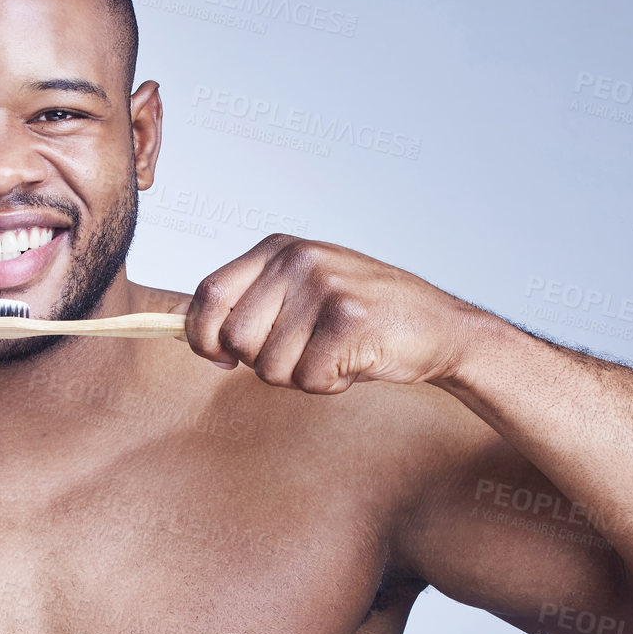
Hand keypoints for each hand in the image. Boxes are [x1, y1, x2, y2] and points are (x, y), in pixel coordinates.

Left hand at [181, 234, 482, 392]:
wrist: (439, 328)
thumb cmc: (363, 320)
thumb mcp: (301, 295)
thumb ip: (251, 307)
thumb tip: (193, 335)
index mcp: (278, 249)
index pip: (207, 294)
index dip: (202, 336)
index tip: (219, 357)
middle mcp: (297, 259)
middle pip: (236, 339)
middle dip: (264, 363)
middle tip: (305, 353)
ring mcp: (324, 285)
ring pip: (270, 367)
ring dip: (302, 376)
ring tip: (335, 353)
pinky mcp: (349, 319)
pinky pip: (308, 378)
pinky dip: (330, 384)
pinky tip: (354, 361)